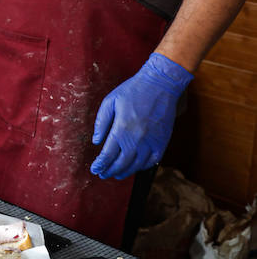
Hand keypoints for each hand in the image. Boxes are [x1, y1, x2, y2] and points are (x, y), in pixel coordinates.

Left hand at [90, 52, 192, 179]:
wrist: (160, 84)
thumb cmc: (133, 90)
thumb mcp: (110, 101)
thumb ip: (101, 122)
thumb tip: (96, 140)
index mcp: (122, 129)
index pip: (108, 154)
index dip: (100, 164)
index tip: (95, 169)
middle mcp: (137, 139)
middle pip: (121, 163)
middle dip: (110, 171)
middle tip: (103, 174)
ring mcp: (151, 142)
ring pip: (136, 165)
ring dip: (125, 172)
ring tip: (116, 174)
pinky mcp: (163, 141)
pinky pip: (153, 161)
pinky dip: (143, 167)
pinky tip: (135, 167)